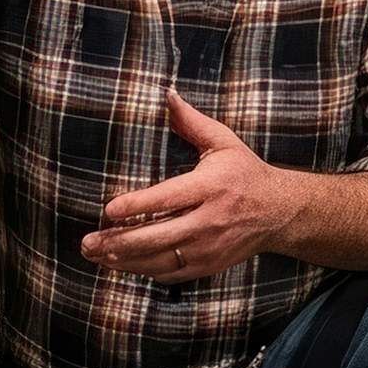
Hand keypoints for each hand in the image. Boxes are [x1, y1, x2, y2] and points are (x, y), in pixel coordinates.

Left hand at [80, 91, 295, 283]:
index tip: (108, 210)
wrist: (279, 212)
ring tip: (96, 255)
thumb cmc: (245, 172)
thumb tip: (167, 94)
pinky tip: (121, 264)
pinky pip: (170, 273)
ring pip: (160, 260)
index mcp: (210, 187)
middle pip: (158, 237)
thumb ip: (192, 121)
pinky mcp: (208, 265)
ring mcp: (209, 248)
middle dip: (120, 242)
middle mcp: (209, 220)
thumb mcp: (224, 142)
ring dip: (124, 260)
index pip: (169, 199)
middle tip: (88, 242)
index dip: (138, 205)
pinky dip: (143, 270)